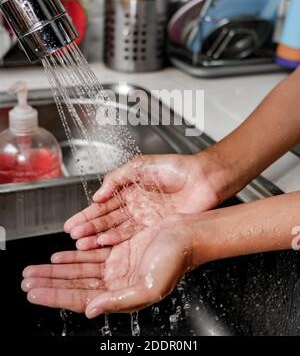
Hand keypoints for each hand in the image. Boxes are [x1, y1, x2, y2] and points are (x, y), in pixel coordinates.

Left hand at [22, 215, 198, 316]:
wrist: (188, 236)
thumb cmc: (175, 261)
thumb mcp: (148, 287)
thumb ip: (119, 300)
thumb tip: (90, 309)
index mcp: (122, 295)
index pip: (80, 298)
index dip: (55, 296)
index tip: (34, 293)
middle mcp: (117, 282)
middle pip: (75, 284)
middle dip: (50, 283)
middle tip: (28, 279)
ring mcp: (117, 265)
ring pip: (80, 269)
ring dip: (58, 269)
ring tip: (38, 269)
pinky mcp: (120, 250)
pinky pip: (92, 254)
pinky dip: (75, 255)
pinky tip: (61, 255)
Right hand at [64, 153, 226, 248]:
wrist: (203, 179)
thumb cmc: (177, 167)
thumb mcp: (140, 165)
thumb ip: (117, 178)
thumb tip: (98, 193)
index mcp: (130, 188)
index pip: (104, 203)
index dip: (87, 213)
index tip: (72, 222)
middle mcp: (135, 205)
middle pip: (107, 219)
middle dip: (88, 227)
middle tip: (72, 236)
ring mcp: (145, 218)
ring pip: (116, 229)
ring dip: (98, 236)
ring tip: (82, 243)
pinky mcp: (155, 228)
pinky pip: (131, 235)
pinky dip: (116, 240)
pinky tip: (103, 243)